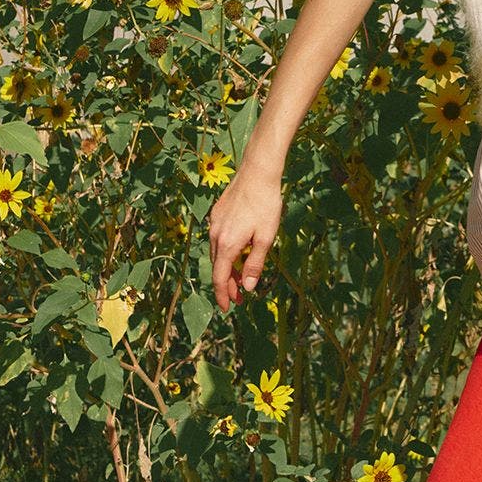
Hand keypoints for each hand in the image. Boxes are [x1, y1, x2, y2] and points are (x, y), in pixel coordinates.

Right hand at [208, 158, 283, 309]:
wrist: (257, 172)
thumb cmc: (266, 204)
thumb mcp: (266, 238)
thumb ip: (255, 264)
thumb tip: (247, 288)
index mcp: (227, 244)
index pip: (220, 278)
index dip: (222, 296)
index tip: (227, 309)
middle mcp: (216, 235)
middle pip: (217, 268)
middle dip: (227, 285)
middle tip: (240, 298)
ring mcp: (214, 223)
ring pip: (217, 254)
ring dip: (227, 269)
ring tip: (240, 278)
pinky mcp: (217, 214)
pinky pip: (218, 240)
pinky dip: (226, 252)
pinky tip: (238, 252)